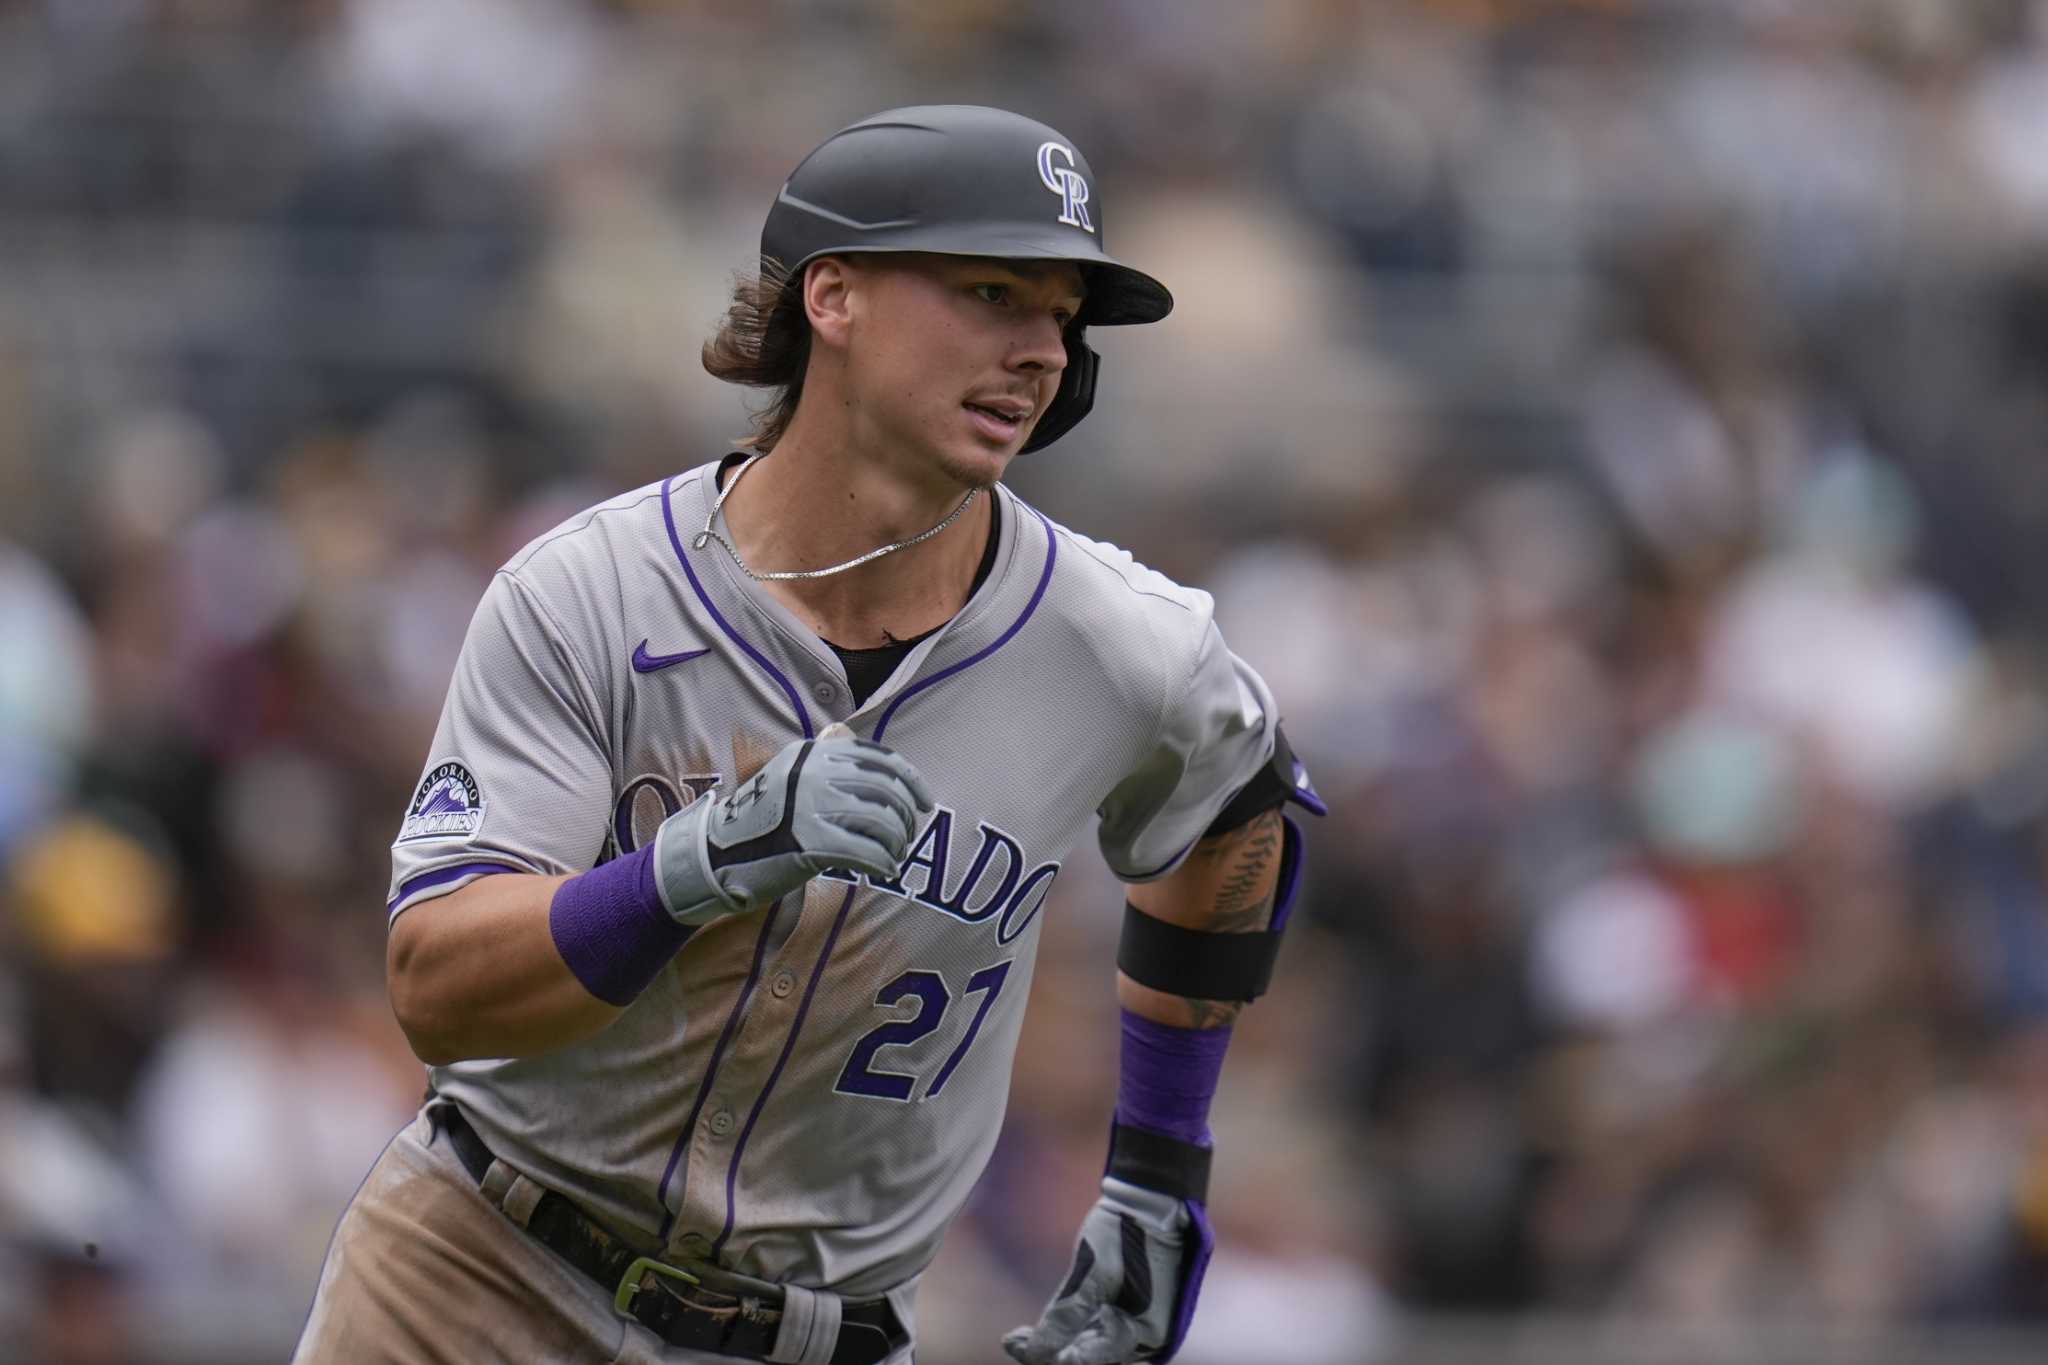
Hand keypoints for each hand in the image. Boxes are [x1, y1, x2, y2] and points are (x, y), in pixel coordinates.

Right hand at [651, 729, 934, 924]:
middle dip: (906, 818)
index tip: (925, 803)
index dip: (911, 782)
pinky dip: (883, 862)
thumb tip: (845, 733)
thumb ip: (820, 756)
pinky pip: (867, 852)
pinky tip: (884, 871)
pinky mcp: (811, 843)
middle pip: (886, 792)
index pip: (879, 760)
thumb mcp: (788, 774)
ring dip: (896, 843)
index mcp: (813, 754)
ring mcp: (811, 808)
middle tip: (907, 837)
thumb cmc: (759, 819)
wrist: (715, 854)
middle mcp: (814, 774)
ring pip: (881, 823)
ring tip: (894, 856)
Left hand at [1003, 1178, 1209, 1364]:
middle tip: (1013, 1340)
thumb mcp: (1091, 1276)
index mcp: (1145, 1333)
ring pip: (1092, 1343)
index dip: (1050, 1355)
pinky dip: (1073, 1328)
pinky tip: (1046, 1325)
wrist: (1149, 1198)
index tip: (1016, 1346)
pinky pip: (1099, 1328)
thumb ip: (1066, 1317)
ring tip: (1021, 1335)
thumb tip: (1036, 1355)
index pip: (1089, 1359)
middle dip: (1051, 1349)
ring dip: (1058, 1340)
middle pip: (1090, 1355)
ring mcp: (1139, 1321)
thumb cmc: (1125, 1234)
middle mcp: (1146, 1336)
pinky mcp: (1131, 1308)